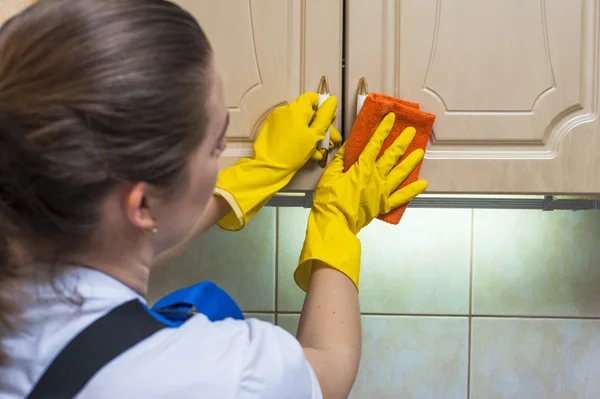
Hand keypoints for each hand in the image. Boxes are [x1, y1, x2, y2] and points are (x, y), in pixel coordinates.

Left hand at [251, 93, 339, 168]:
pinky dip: (302, 138)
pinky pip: (292, 131)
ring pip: (301, 124)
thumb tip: (332, 100)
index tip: (330, 120)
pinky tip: (312, 153)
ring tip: (323, 150)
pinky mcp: (274, 132)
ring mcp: (278, 121)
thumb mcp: (314, 135)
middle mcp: (285, 111)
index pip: (312, 98)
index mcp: (295, 108)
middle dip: (321, 126)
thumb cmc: (293, 151)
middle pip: (308, 113)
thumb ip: (325, 117)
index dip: (323, 107)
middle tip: (332, 139)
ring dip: (314, 135)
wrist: (268, 168)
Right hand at [294, 112, 426, 290]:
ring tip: (420, 152)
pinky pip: (401, 197)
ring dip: (411, 162)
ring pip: (400, 173)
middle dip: (402, 142)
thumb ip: (341, 159)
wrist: (334, 222)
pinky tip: (423, 184)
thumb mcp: (330, 174)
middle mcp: (376, 177)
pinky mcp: (383, 205)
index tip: (391, 117)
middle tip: (411, 131)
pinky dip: (412, 191)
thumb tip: (349, 145)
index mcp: (362, 168)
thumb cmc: (329, 199)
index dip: (383, 129)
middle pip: (392, 156)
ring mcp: (382, 191)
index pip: (374, 144)